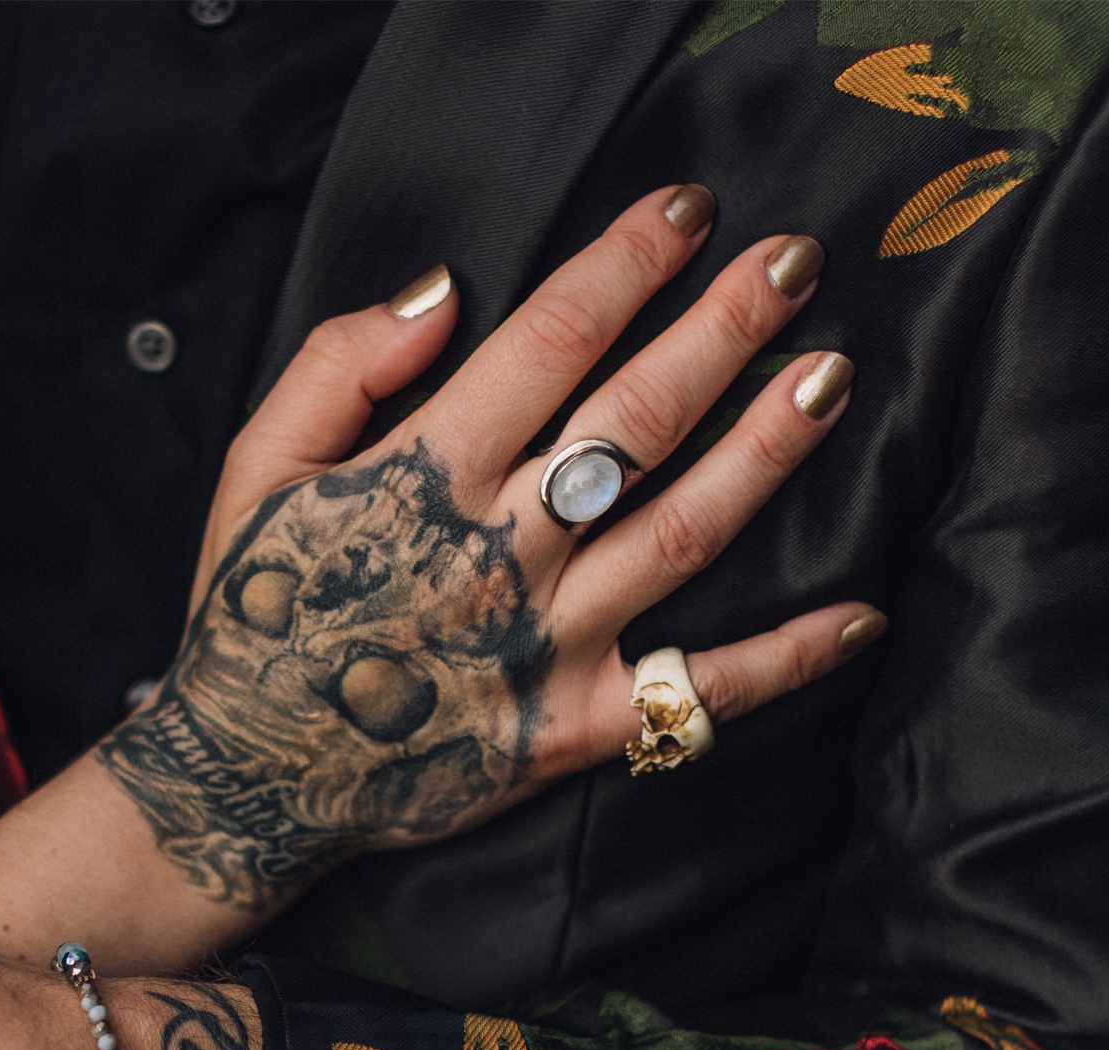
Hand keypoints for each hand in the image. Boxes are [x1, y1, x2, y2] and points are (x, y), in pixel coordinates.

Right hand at [98, 184, 873, 910]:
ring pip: (683, 531)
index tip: (689, 210)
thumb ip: (338, 366)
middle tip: (797, 263)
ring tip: (831, 379)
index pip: (550, 341)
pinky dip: (787, 660)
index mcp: (423, 474)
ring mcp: (546, 644)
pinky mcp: (573, 730)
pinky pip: (698, 694)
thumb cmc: (253, 610)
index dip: (628, 264)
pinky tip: (863, 615)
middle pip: (635, 419)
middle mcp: (498, 552)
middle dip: (724, 329)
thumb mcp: (254, 468)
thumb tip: (446, 290)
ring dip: (767, 451)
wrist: (245, 779)